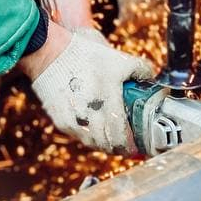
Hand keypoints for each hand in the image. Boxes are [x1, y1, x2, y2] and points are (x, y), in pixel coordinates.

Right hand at [27, 26, 154, 153]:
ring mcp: (73, 121)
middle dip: (120, 147)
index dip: (131, 145)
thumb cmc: (85, 54)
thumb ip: (140, 69)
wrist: (49, 52)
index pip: (121, 137)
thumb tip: (151, 79)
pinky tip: (94, 127)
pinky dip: (89, 136)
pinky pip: (79, 136)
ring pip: (92, 144)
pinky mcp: (60, 120)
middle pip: (108, 145)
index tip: (138, 146)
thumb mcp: (118, 58)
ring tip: (112, 137)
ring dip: (104, 144)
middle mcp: (89, 117)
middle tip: (129, 143)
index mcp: (107, 102)